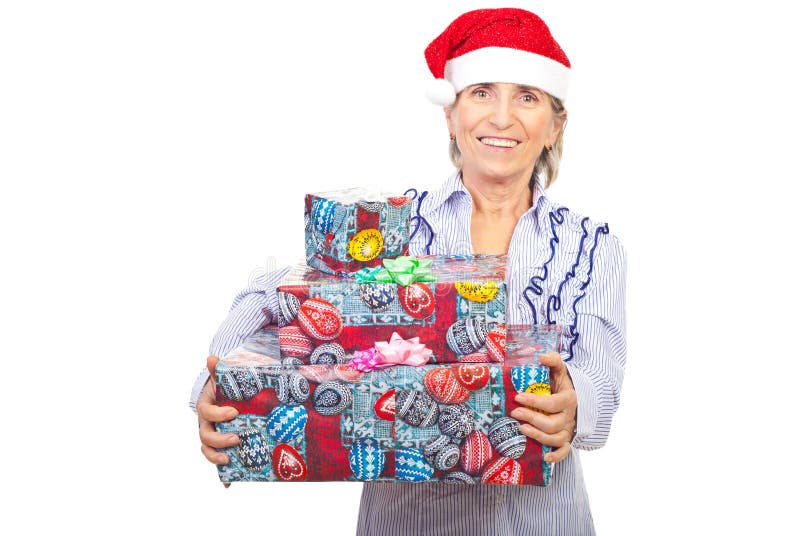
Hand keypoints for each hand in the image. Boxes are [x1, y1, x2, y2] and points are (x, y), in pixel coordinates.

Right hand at [197, 355, 239, 487]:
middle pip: (206, 437)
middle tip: (236, 438)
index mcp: (206, 409)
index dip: (218, 414)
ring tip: (230, 459)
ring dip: (216, 458)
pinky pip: (218, 463)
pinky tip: (228, 484)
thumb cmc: (223, 390)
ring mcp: (212, 437)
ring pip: (208, 451)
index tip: (234, 411)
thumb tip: (211, 357)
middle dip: (219, 440)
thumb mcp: (221, 379)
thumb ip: (217, 370)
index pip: (207, 413)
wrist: (223, 398)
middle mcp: (206, 425)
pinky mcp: (220, 447)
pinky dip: (222, 476)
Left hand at [510, 351, 576, 462]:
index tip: (518, 397)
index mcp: (569, 399)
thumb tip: (541, 356)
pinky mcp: (567, 439)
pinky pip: (565, 451)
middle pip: (552, 423)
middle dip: (532, 418)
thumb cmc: (563, 383)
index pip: (553, 403)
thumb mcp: (560, 369)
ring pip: (556, 438)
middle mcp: (569, 416)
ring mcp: (568, 429)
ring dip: (538, 436)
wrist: (576, 396)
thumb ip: (553, 360)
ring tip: (520, 428)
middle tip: (514, 412)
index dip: (535, 401)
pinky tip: (544, 458)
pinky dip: (556, 456)